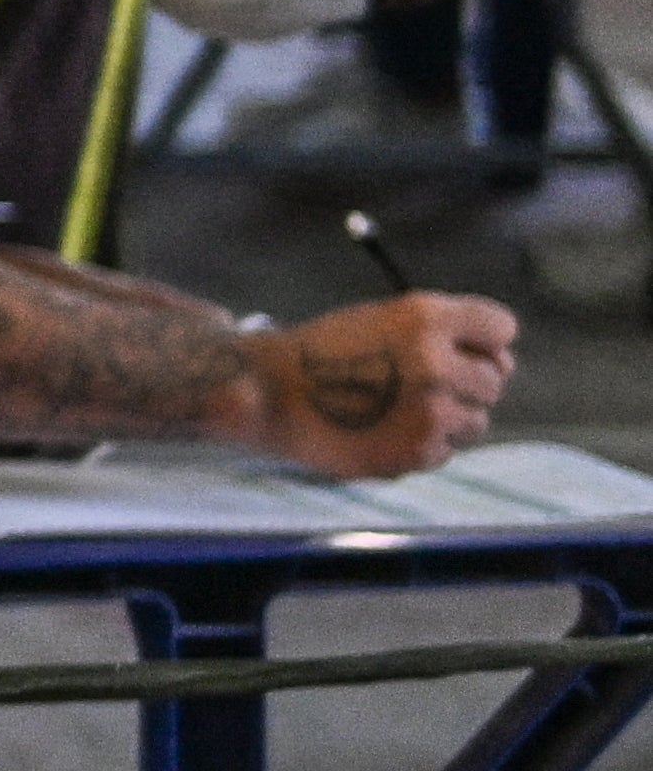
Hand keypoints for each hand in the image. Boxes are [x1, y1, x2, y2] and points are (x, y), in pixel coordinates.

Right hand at [246, 290, 517, 478]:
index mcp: (427, 317)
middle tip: (419, 386)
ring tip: (396, 410)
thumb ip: (445, 333)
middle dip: (464, 383)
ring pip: (476, 421)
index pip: (501, 328)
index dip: (482, 342)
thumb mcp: (384, 318)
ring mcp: (429, 412)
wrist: (266, 392)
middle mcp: (436, 363)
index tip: (460, 351)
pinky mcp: (416, 452)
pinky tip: (380, 431)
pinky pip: (445, 451)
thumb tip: (504, 368)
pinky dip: (420, 446)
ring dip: (447, 418)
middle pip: (494, 379)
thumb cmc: (325, 352)